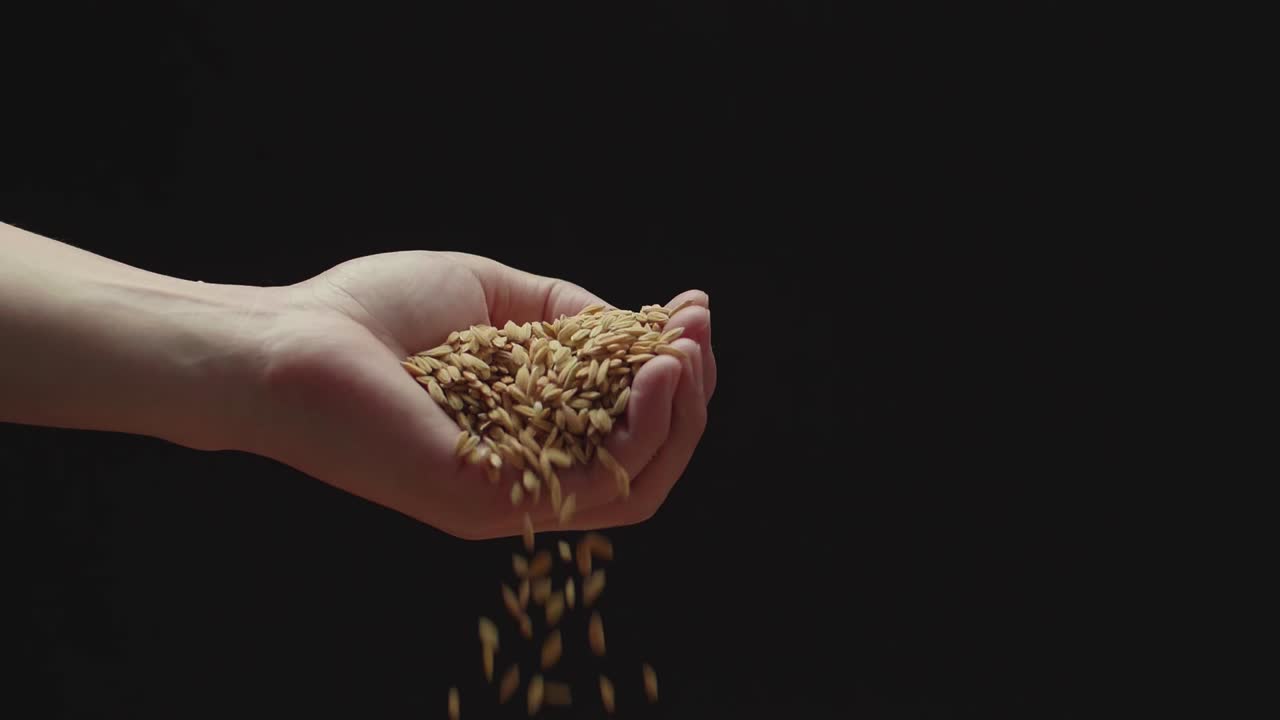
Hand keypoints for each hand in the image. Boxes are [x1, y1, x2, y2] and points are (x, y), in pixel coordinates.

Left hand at [245, 251, 714, 539]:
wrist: (288, 340)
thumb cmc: (372, 312)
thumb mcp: (493, 294)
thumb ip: (565, 314)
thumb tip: (636, 325)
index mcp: (525, 432)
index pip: (622, 425)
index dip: (672, 370)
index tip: (693, 311)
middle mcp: (525, 474)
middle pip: (645, 462)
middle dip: (689, 394)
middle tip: (698, 333)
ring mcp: (510, 496)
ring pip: (637, 483)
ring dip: (679, 415)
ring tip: (683, 353)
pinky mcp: (492, 501)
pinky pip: (599, 483)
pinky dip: (642, 428)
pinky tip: (653, 371)